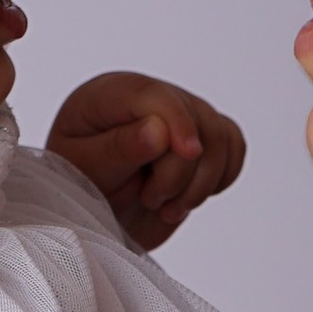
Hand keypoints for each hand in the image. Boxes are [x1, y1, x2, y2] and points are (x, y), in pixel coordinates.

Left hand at [46, 70, 245, 250]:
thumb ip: (118, 149)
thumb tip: (159, 130)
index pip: (157, 96)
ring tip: (164, 205)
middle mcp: (150, 98)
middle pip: (196, 121)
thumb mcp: (84, 171)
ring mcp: (181, 117)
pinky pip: (233, 147)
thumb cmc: (79, 188)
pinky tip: (189, 197)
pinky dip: (221, 178)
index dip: (178, 122)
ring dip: (198, 185)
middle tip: (149, 199)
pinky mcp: (202, 140)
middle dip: (179, 173)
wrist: (94, 216)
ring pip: (220, 138)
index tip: (188, 154)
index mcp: (112, 95)